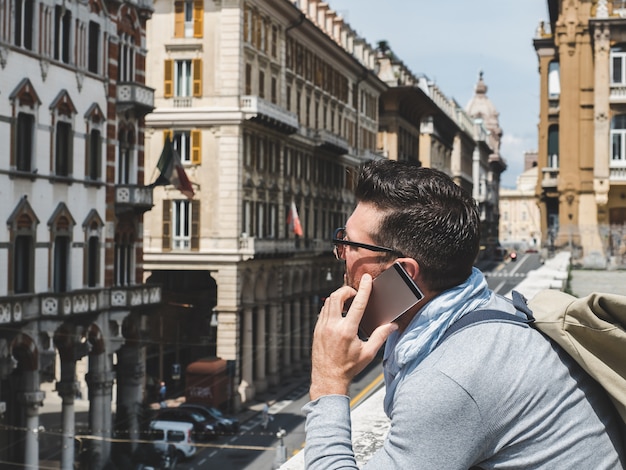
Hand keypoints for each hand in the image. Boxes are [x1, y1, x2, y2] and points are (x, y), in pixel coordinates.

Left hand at [309, 274, 397, 400]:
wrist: (328, 379)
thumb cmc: (349, 368)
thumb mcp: (368, 353)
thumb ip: (380, 337)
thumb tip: (392, 326)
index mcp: (347, 331)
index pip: (358, 304)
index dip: (364, 289)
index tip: (367, 279)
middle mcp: (332, 326)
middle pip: (337, 296)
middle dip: (347, 291)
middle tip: (355, 294)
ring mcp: (322, 327)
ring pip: (328, 302)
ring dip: (339, 297)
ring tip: (348, 303)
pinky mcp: (316, 330)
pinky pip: (323, 310)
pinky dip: (331, 306)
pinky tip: (339, 312)